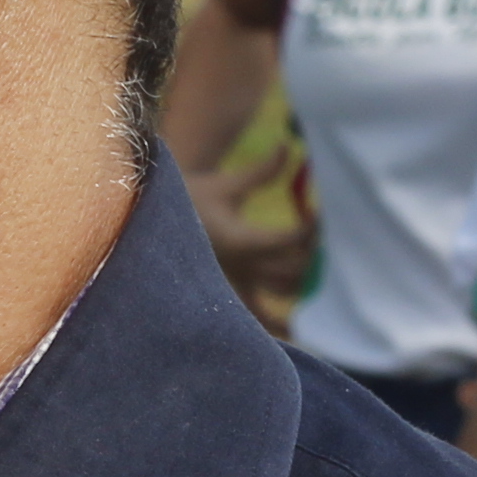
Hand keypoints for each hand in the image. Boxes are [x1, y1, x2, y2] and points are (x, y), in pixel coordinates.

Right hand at [189, 136, 315, 331]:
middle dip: (313, 255)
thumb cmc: (189, 201)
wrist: (153, 225)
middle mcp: (241, 269)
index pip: (290, 239)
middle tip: (324, 241)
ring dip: (304, 283)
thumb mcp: (225, 185)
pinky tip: (298, 330)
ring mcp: (237, 286)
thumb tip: (287, 146)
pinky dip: (281, 324)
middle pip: (294, 270)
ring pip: (284, 295)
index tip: (320, 216)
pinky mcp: (232, 296)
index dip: (311, 229)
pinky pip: (262, 319)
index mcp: (240, 241)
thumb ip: (261, 171)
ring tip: (321, 273)